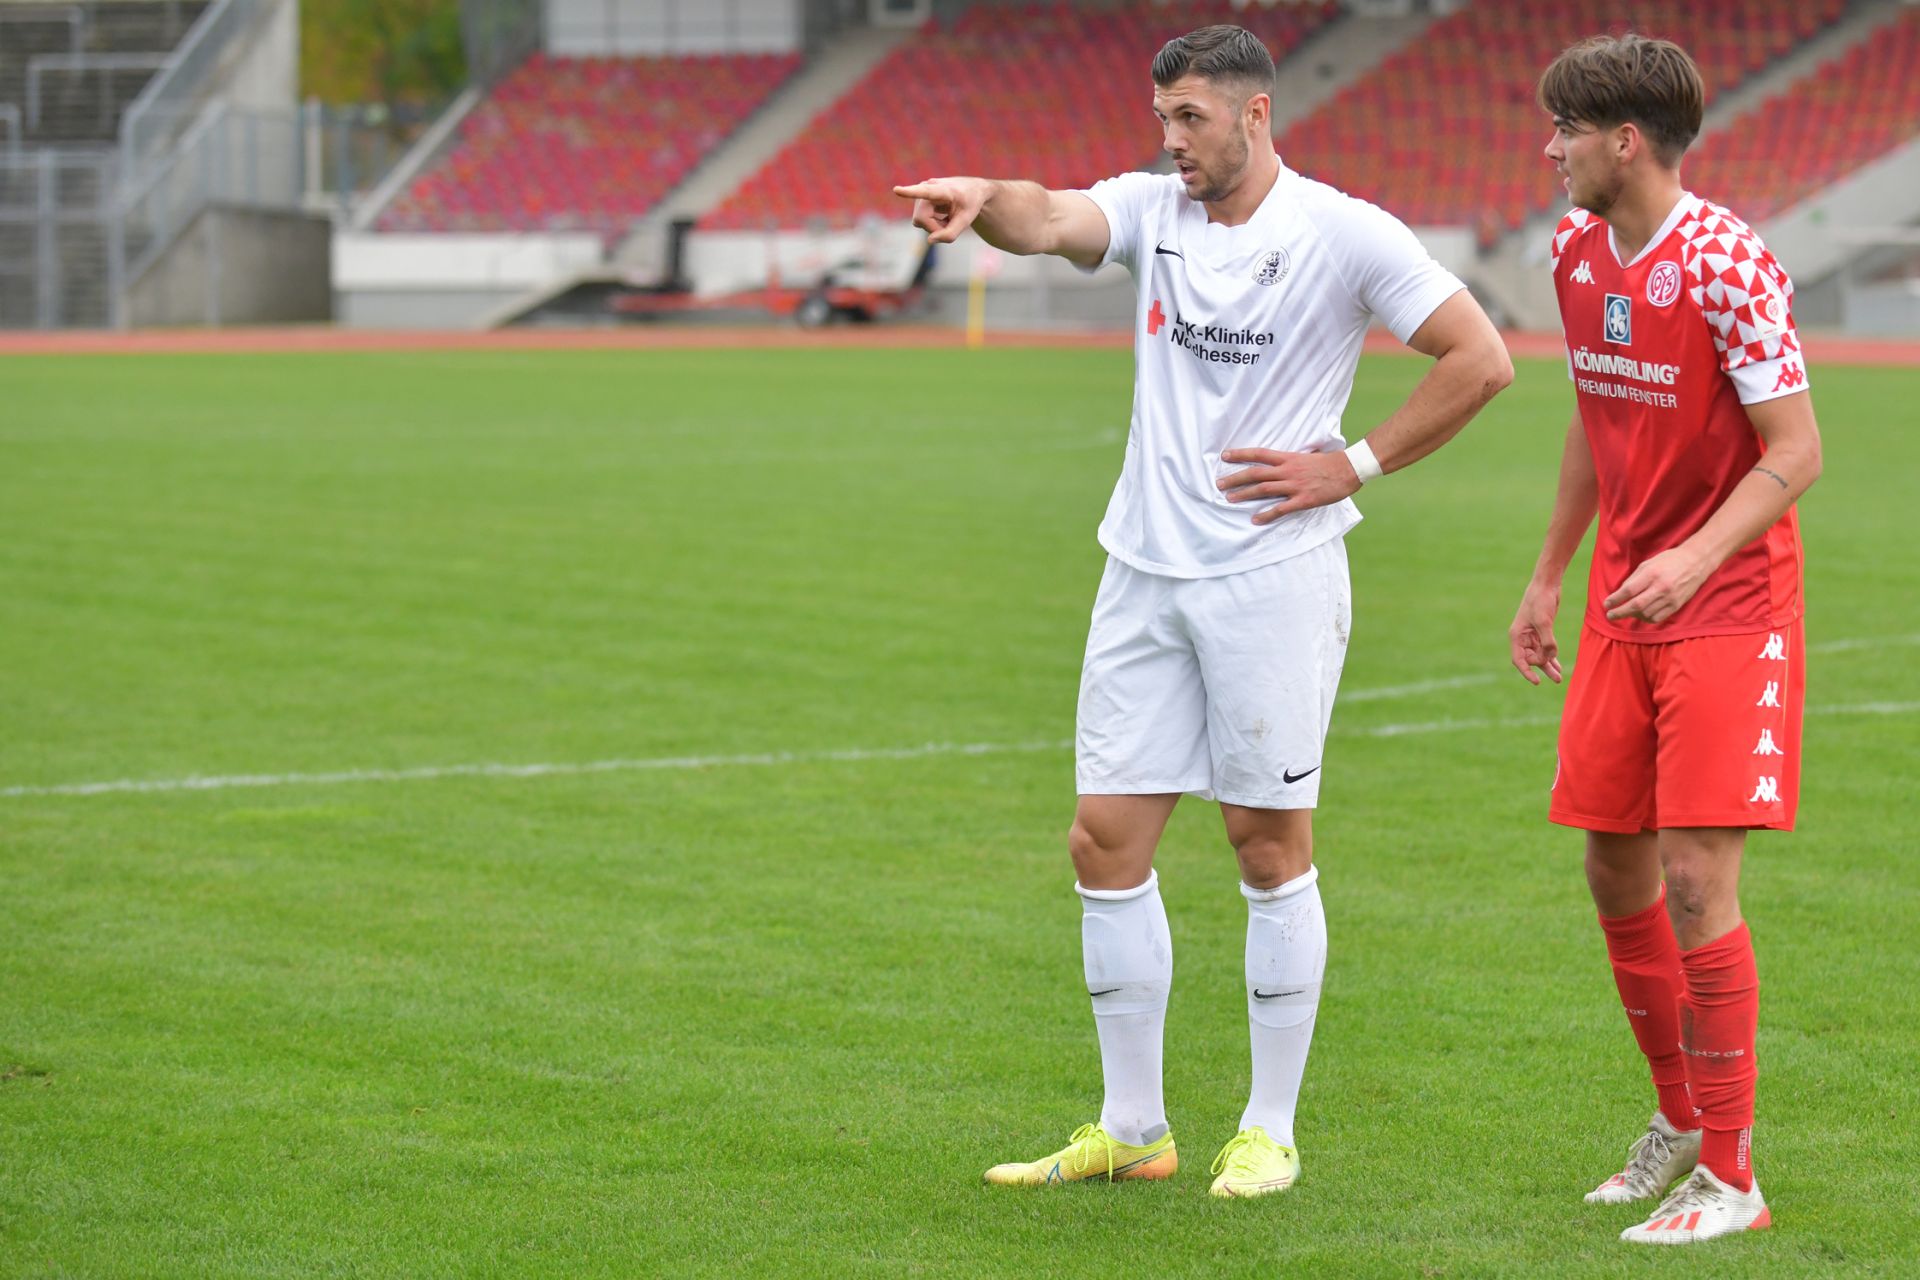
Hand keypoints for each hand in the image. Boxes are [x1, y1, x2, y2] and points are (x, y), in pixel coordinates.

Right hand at [892, 178, 988, 242]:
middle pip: (921, 218)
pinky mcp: (918, 200)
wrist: (972, 191)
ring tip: (948, 218)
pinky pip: (920, 221)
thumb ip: (950, 234)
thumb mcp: (966, 221)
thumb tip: (929, 241)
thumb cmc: (970, 203)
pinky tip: (942, 216)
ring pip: (919, 221)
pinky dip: (932, 224)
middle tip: (950, 225)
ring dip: (934, 226)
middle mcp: (928, 187)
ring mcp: (921, 194)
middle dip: (934, 228)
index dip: (910, 192)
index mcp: (944, 189)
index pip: (926, 192)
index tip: (896, 190)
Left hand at [1215, 448, 1360, 523]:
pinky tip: (1255, 519)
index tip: (1225, 456)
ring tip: (1229, 499)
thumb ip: (1290, 460)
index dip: (1241, 454)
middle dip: (1235, 478)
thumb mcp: (1306, 455)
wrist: (1348, 470)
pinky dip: (1267, 514)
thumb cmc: (1328, 463)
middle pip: (1256, 474)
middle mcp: (1288, 471)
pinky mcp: (1303, 500)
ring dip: (1245, 495)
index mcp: (1288, 458)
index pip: (1259, 454)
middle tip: (1219, 484)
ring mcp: (1295, 485)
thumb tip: (1279, 461)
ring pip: (1264, 490)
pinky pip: (1281, 509)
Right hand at [1509, 583, 1562, 684]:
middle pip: (1531, 659)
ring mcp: (1532, 635)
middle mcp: (1522, 637)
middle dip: (1543, 669)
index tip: (1537, 681)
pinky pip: (1545, 648)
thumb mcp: (1544, 622)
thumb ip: (1547, 641)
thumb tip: (1550, 657)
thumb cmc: (1540, 600)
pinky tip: (1558, 665)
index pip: (1519, 660)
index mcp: (1517, 636)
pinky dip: (1551, 657)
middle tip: (1558, 679)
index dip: (1527, 672)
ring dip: (1548, 666)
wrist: (1546, 584)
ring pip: (1539, 655)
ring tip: (1559, 678)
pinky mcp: (1541, 630)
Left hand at [1603, 547, 1709, 623]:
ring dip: (1633, 615)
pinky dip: (1646, 618)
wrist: (1696, 562)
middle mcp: (1661, 587)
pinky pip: (1657, 618)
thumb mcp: (1648, 564)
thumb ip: (1633, 579)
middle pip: (1636, 605)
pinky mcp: (1677, 605)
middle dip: (1620, 612)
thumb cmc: (1668, 561)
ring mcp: (1670, 598)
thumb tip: (1619, 594)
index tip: (1607, 604)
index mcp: (1652, 574)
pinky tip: (1641, 614)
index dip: (1615, 599)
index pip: (1629, 590)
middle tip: (1610, 615)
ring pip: (1646, 614)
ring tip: (1627, 611)